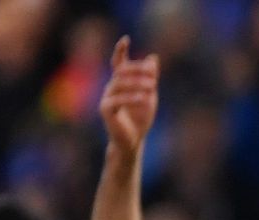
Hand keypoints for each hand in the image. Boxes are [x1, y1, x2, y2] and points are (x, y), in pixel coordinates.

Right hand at [99, 38, 158, 154]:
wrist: (133, 140)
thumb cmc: (140, 118)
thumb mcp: (149, 96)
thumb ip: (150, 78)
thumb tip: (153, 58)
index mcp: (121, 83)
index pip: (118, 63)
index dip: (120, 51)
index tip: (126, 39)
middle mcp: (111, 87)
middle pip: (121, 72)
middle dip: (136, 70)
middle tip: (152, 73)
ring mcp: (106, 98)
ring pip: (119, 84)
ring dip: (136, 83)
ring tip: (152, 85)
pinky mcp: (106, 110)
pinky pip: (117, 101)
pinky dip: (131, 98)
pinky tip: (145, 98)